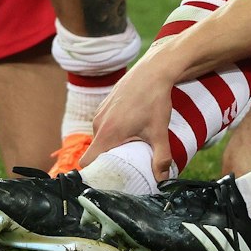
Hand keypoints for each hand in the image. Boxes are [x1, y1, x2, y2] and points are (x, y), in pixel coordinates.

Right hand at [89, 54, 182, 178]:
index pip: (87, 162)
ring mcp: (100, 113)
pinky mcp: (105, 105)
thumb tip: (163, 179)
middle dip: (107, 161)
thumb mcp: (159, 132)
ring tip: (130, 147)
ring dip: (111, 144)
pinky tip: (131, 129)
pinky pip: (104, 124)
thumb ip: (161, 157)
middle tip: (125, 167)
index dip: (93, 174)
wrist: (153, 71)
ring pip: (100, 137)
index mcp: (107, 134)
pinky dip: (113, 131)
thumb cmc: (155, 100)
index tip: (106, 180)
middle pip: (95, 151)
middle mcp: (98, 124)